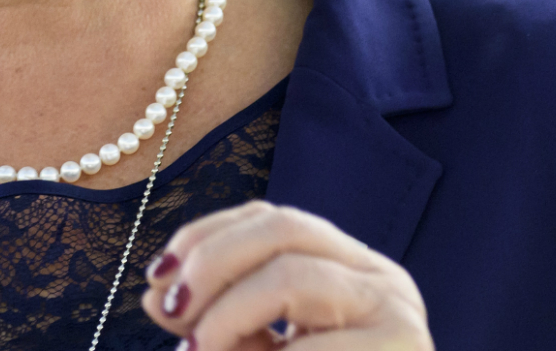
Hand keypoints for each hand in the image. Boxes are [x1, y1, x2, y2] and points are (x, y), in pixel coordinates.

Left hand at [140, 200, 431, 350]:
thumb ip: (220, 324)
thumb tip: (155, 296)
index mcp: (350, 268)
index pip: (270, 218)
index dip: (206, 236)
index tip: (156, 277)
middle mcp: (380, 277)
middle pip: (281, 228)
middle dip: (212, 263)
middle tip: (172, 312)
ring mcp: (396, 312)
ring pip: (291, 276)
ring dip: (228, 315)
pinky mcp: (399, 348)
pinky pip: (306, 346)